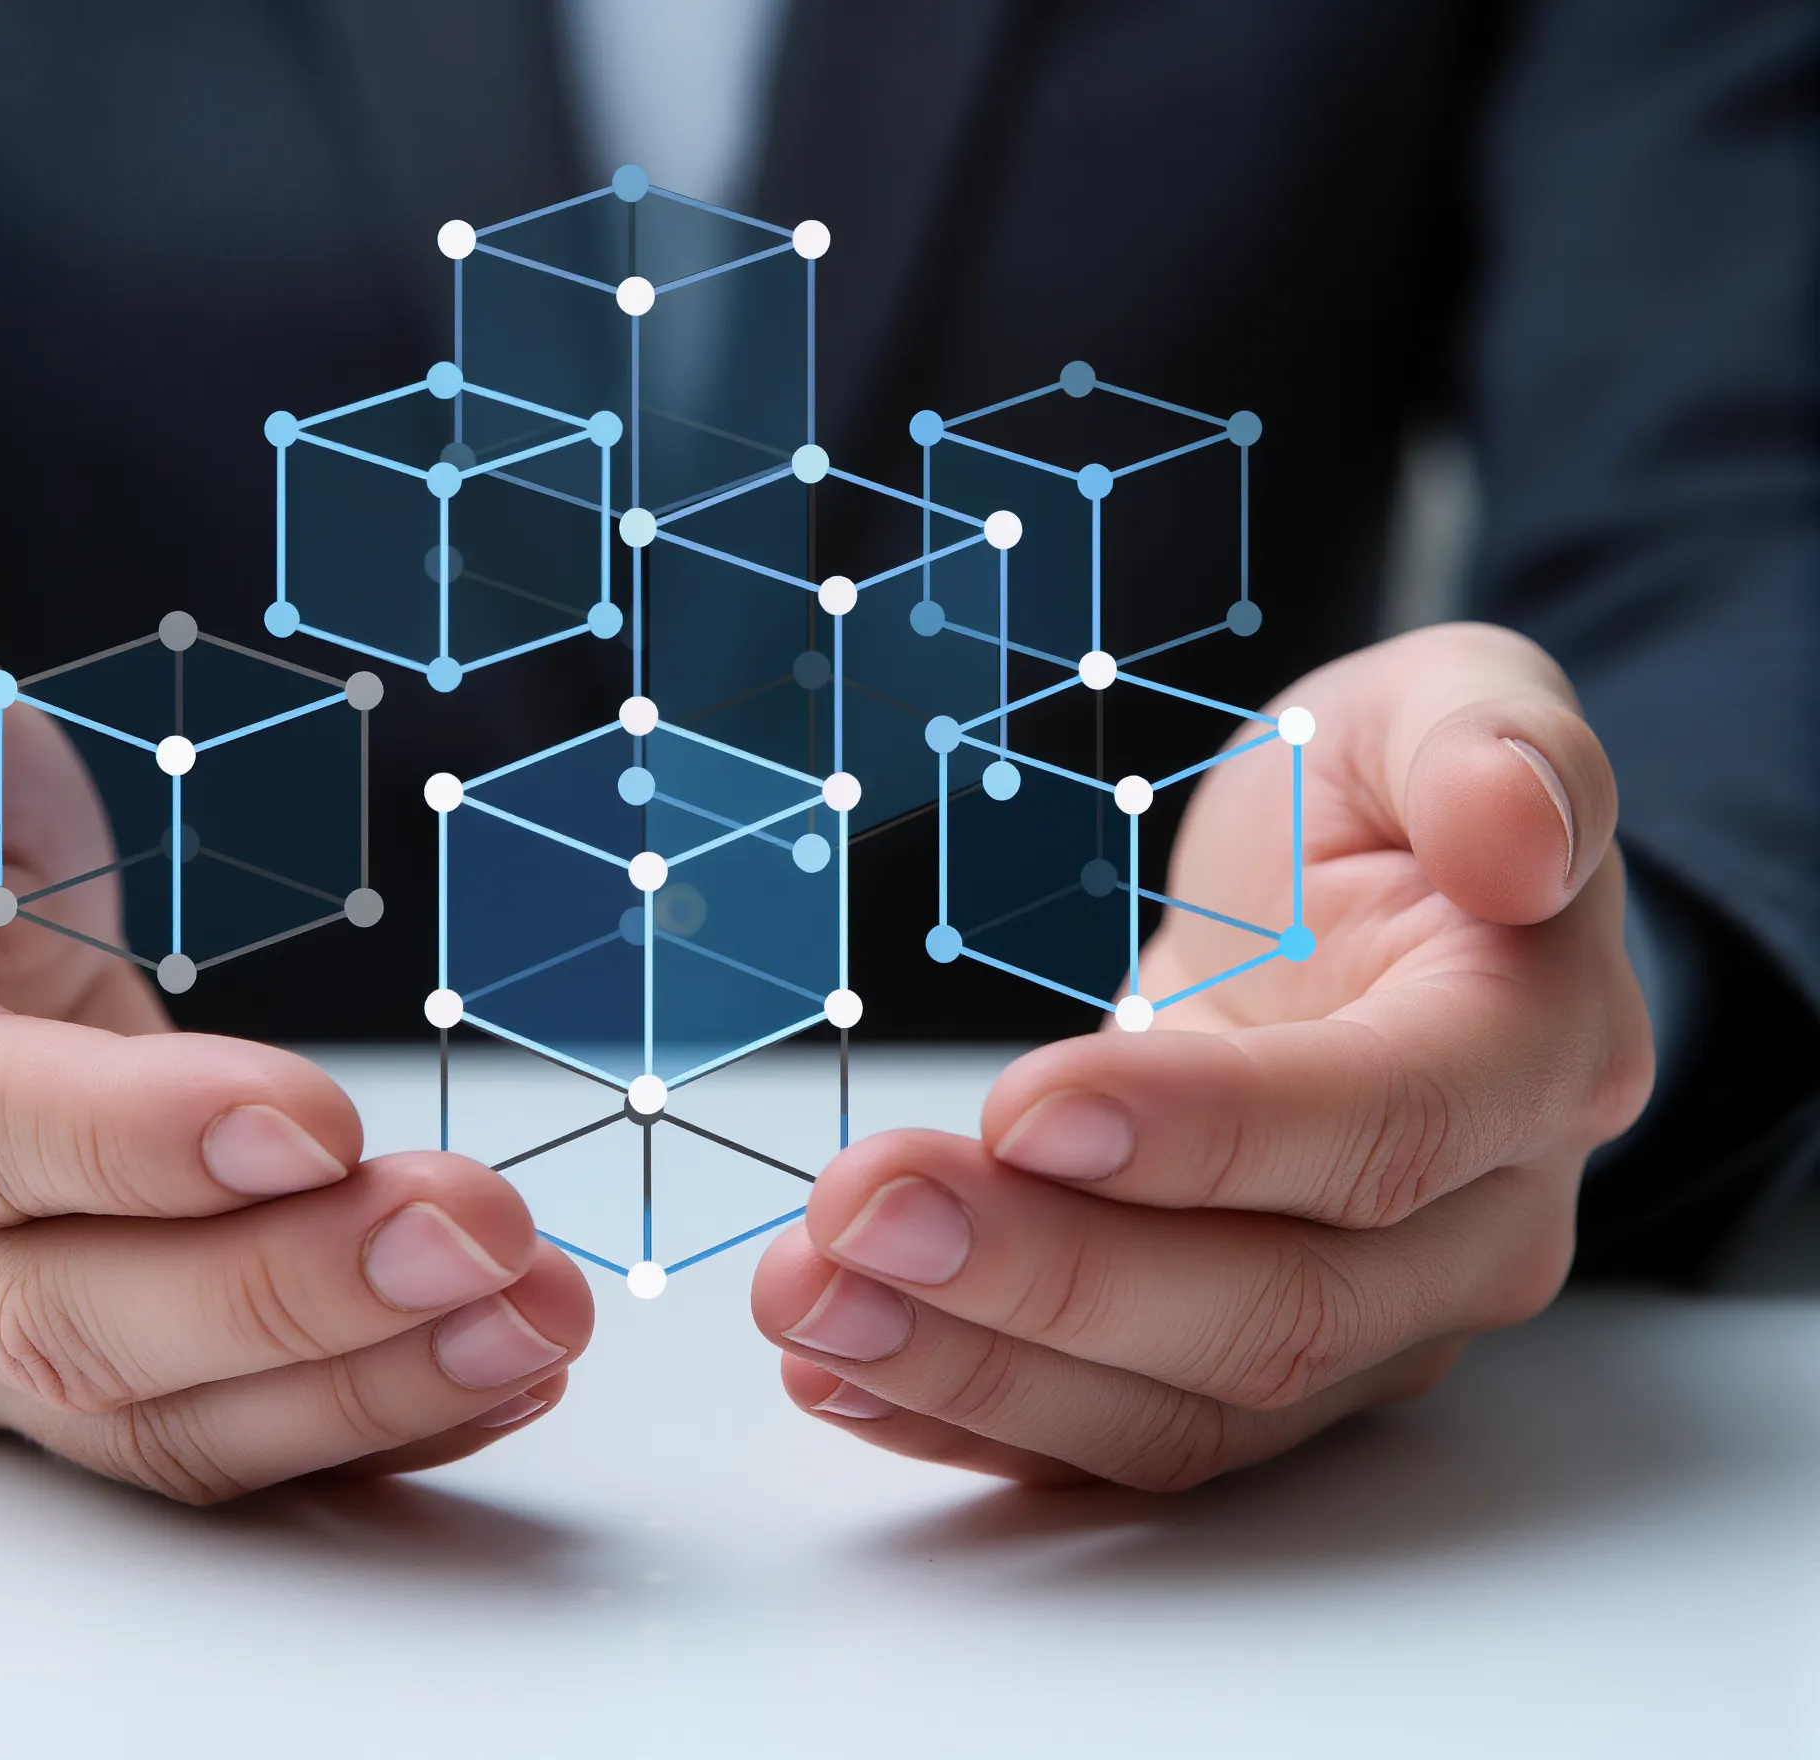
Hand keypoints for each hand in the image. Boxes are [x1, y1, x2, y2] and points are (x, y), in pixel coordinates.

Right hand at [0, 613, 588, 1500]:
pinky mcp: (58, 1386)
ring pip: (149, 1418)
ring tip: (532, 1319)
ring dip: (361, 1385)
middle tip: (478, 1231)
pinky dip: (365, 1429)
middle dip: (291, 1289)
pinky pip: (209, 1448)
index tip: (317, 1120)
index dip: (128, 1138)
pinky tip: (499, 1378)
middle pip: (64, 1315)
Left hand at [754, 623, 1653, 1488]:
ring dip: (977, 1365)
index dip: (1206, 1133)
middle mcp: (1476, 1229)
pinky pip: (1122, 1437)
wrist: (1373, 918)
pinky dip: (974, 1416)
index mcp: (1533, 1054)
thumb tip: (1518, 835)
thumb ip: (1498, 745)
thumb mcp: (1447, 704)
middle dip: (1048, 1273)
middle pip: (1272, 1306)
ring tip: (808, 1298)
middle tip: (858, 1210)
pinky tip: (843, 1371)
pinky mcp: (1260, 1373)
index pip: (1384, 1129)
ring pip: (1185, 1405)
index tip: (1023, 1104)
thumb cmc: (1393, 804)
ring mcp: (1373, 1326)